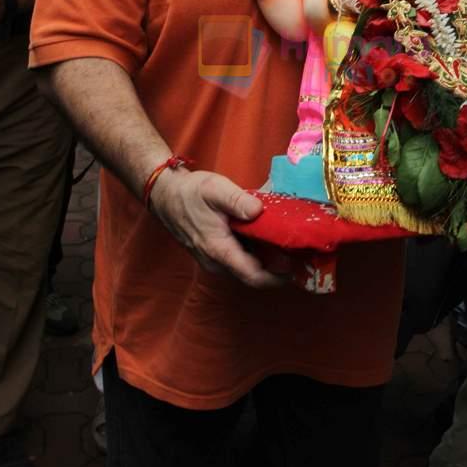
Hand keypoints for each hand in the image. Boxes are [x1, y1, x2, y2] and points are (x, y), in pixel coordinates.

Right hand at [150, 167, 286, 287]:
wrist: (165, 196)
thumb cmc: (190, 193)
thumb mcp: (215, 190)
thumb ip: (238, 201)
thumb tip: (259, 211)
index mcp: (220, 251)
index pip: (254, 276)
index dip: (279, 275)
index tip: (297, 263)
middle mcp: (217, 263)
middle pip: (255, 275)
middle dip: (279, 268)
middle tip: (300, 251)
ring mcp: (215, 262)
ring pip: (248, 269)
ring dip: (268, 261)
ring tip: (288, 243)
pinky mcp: (216, 256)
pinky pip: (241, 262)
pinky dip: (257, 254)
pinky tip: (268, 238)